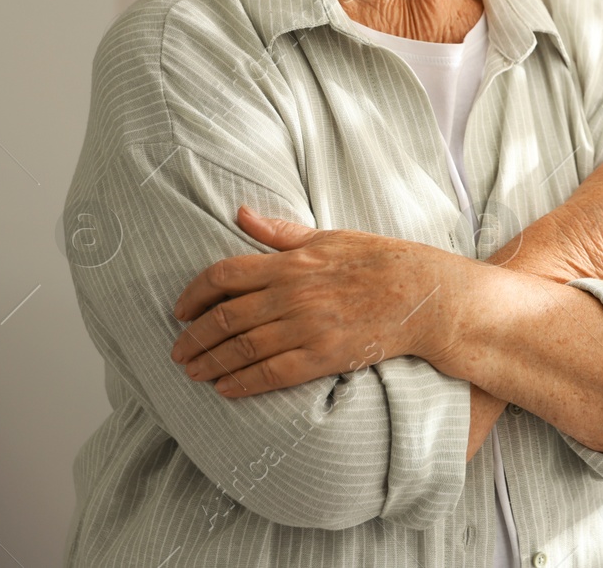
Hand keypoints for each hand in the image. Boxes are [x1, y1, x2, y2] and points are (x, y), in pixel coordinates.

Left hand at [169, 207, 456, 396]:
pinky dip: (242, 383)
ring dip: (210, 363)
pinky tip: (225, 389)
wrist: (425, 295)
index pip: (224, 275)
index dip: (193, 294)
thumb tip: (241, 214)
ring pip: (241, 349)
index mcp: (292, 262)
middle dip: (193, 337)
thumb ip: (281, 232)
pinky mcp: (324, 356)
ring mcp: (308, 327)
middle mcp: (293, 295)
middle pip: (224, 317)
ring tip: (192, 373)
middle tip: (177, 351)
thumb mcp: (331, 236)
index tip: (179, 310)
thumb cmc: (382, 261)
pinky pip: (271, 373)